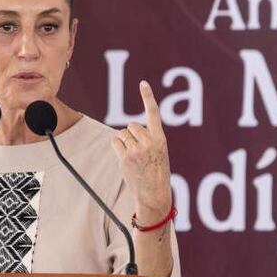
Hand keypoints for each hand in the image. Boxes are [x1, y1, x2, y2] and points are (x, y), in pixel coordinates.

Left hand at [110, 80, 171, 222]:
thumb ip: (149, 138)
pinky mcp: (125, 158)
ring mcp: (136, 150)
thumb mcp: (160, 152)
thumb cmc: (157, 171)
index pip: (154, 113)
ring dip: (124, 141)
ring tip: (133, 155)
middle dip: (132, 134)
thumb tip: (128, 130)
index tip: (143, 83)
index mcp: (161, 139)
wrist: (154, 193)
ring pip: (122, 134)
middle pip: (132, 125)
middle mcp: (149, 142)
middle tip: (138, 149)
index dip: (148, 97)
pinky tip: (124, 156)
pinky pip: (115, 142)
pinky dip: (117, 146)